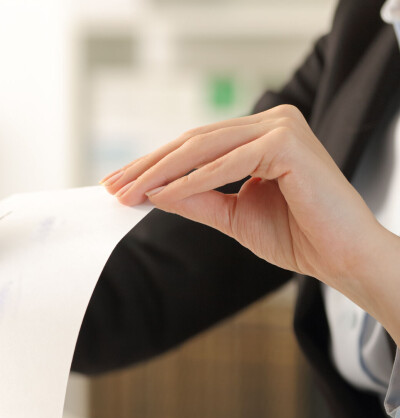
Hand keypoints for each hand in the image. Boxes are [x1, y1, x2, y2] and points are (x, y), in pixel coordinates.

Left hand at [101, 105, 399, 330]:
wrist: (342, 258)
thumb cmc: (298, 235)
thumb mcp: (232, 216)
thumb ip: (196, 199)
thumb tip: (153, 192)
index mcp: (259, 135)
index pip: (194, 146)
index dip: (152, 165)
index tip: (118, 184)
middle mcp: (271, 123)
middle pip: (193, 142)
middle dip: (148, 167)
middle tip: (112, 187)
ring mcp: (281, 127)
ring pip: (204, 148)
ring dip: (162, 172)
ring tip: (130, 192)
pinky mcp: (288, 144)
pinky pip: (228, 163)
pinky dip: (193, 180)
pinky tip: (164, 195)